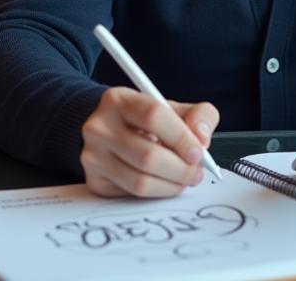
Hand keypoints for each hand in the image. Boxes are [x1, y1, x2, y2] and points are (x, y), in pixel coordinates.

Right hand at [81, 86, 219, 197]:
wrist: (109, 130)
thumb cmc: (145, 120)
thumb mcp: (173, 108)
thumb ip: (198, 115)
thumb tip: (202, 137)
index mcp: (119, 100)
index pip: (153, 116)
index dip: (181, 137)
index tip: (198, 152)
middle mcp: (100, 127)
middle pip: (147, 155)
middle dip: (180, 169)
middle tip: (196, 172)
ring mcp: (93, 156)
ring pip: (140, 181)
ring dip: (171, 185)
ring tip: (184, 179)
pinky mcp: (95, 180)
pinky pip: (132, 194)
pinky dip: (156, 192)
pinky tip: (164, 182)